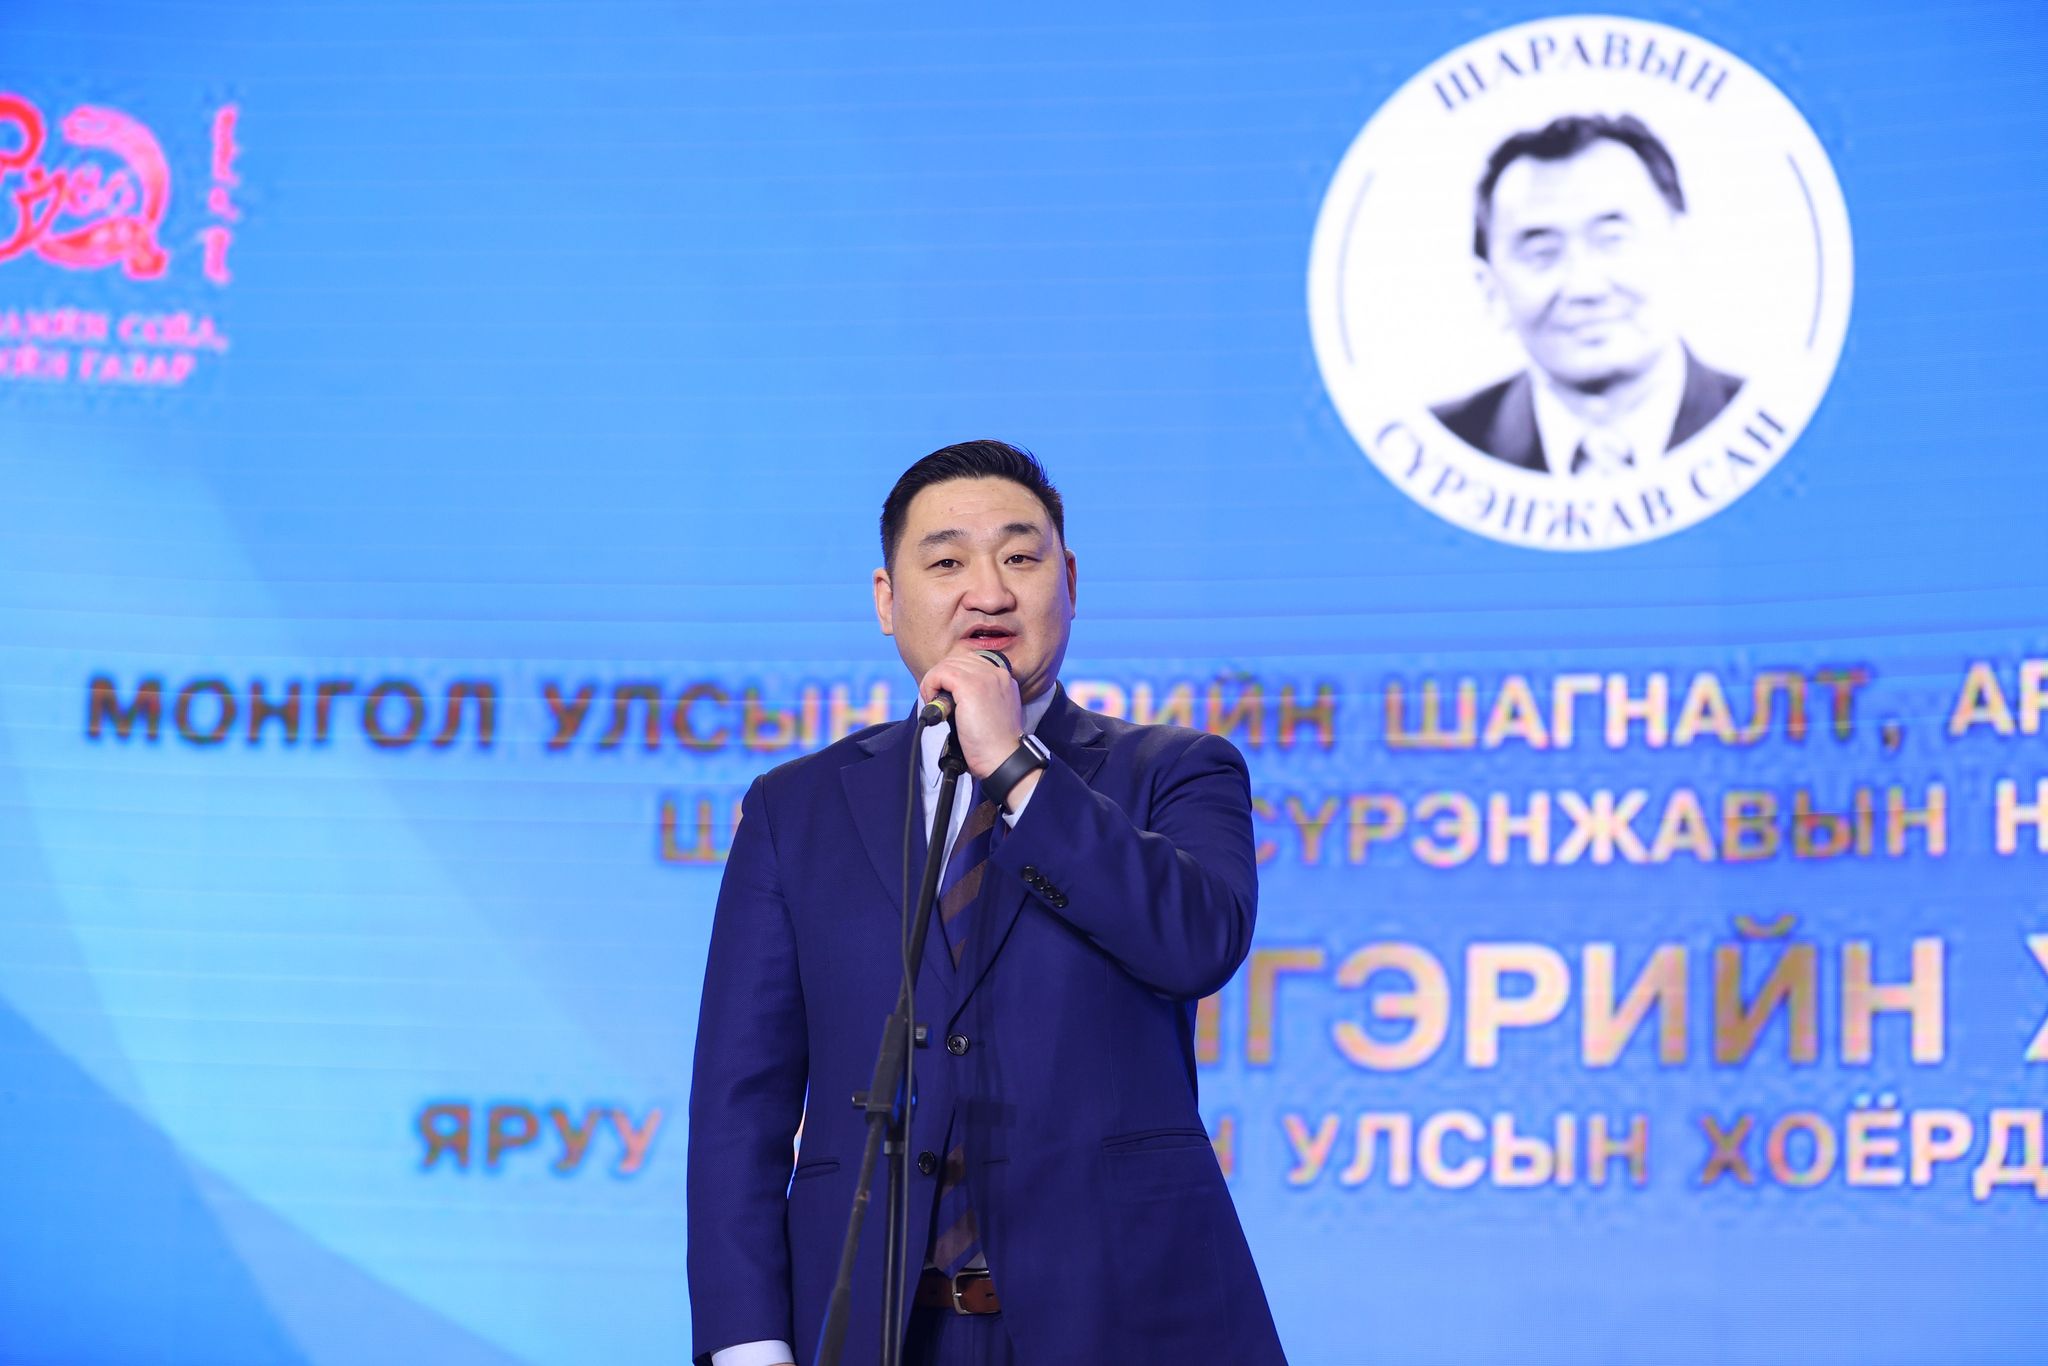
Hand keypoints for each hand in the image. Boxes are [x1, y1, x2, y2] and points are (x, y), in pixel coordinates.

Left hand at [919, 646, 1025, 780]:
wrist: (1003, 757)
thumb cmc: (995, 744)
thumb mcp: (992, 711)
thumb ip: (978, 696)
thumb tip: (951, 692)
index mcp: (1003, 678)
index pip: (970, 662)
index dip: (952, 675)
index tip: (946, 694)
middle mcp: (996, 673)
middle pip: (957, 660)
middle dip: (941, 677)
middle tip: (935, 699)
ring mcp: (984, 678)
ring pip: (947, 665)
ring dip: (933, 681)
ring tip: (934, 702)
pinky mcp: (970, 686)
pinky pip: (940, 673)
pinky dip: (930, 685)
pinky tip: (933, 701)